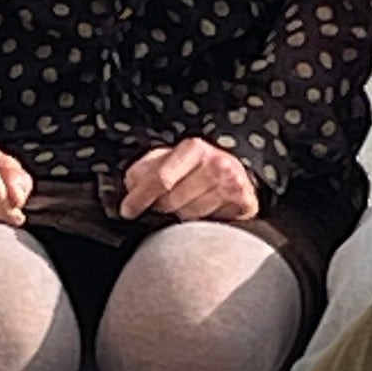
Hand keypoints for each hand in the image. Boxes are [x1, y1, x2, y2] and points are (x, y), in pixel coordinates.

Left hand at [118, 137, 260, 224]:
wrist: (237, 176)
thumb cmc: (197, 170)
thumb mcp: (169, 161)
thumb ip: (145, 170)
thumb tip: (131, 184)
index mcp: (193, 148)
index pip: (161, 178)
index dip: (140, 197)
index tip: (127, 211)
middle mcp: (216, 162)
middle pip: (172, 201)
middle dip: (161, 207)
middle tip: (162, 205)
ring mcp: (231, 182)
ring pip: (189, 215)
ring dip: (181, 215)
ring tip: (185, 206)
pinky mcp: (244, 201)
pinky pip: (209, 223)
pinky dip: (200, 221)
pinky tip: (201, 212)